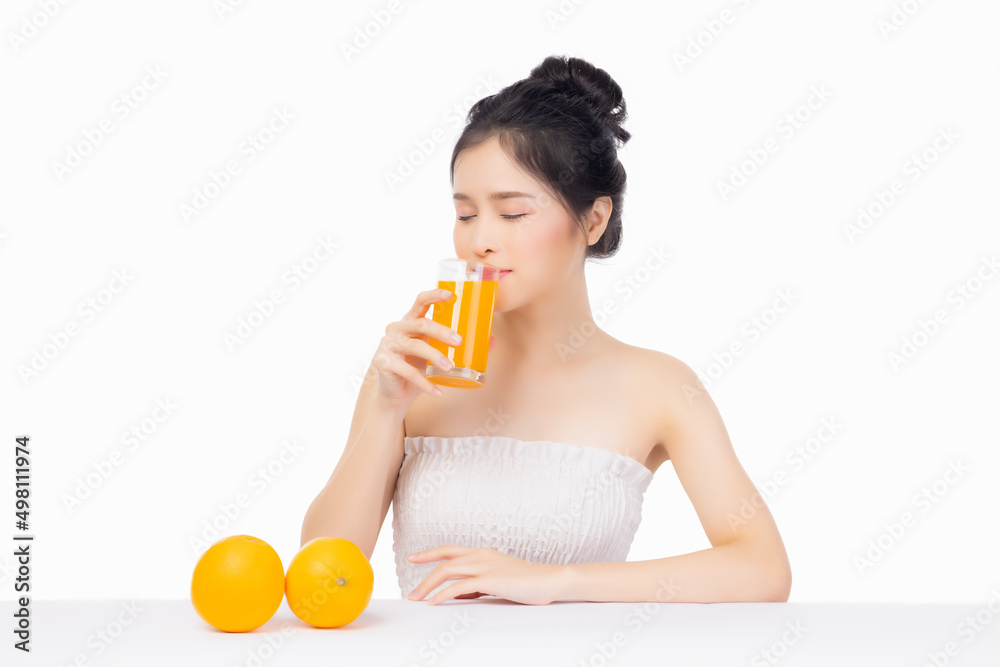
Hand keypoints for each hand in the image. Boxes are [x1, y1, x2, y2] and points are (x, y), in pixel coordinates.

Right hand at [373, 288, 461, 407]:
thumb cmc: (418, 368)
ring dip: (435, 357)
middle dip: (442, 332)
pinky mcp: (383, 363)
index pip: (420, 302)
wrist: (396, 394)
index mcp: (410, 321)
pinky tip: (438, 391)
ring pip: (415, 347)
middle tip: (459, 342)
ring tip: (450, 368)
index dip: (434, 295)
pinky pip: (408, 372)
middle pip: (421, 324)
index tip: (451, 295)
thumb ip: (458, 346)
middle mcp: (397, 329)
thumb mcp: (438, 354)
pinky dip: (425, 384)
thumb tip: (492, 341)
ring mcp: (388, 345)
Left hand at [406, 545, 562, 605]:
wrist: (548, 580)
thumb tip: (458, 592)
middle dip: (424, 577)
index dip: (429, 553)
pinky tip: (435, 602)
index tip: (413, 558)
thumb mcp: (497, 579)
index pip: (449, 550)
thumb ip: (477, 583)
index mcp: (482, 553)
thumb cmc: (526, 582)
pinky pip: (460, 586)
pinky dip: (444, 594)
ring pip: (447, 571)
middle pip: (443, 562)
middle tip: (412, 593)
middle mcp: (480, 555)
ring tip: (418, 599)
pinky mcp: (490, 579)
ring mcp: (485, 566)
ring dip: (428, 586)